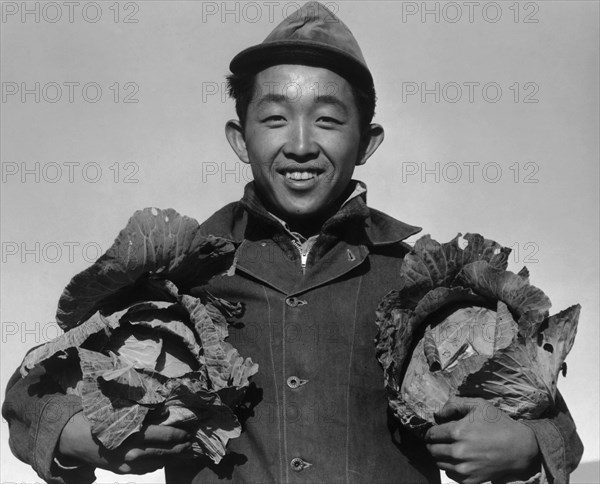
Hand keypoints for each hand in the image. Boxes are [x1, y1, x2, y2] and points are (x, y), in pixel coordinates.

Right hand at [58, 411, 192, 473]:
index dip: (177, 434)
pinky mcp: (121, 470)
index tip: (189, 431)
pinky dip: (156, 464)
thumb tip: (165, 410)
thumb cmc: (98, 417)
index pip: (161, 435)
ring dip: (171, 458)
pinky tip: (164, 459)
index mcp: (131, 434)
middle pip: (162, 452)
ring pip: (155, 463)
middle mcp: (130, 452)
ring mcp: (126, 464)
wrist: (73, 437)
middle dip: (179, 449)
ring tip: (184, 452)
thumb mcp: (121, 410)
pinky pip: (144, 469)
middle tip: (191, 443)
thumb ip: (142, 412)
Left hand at [424, 397, 540, 483]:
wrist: (520, 448)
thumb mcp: (478, 405)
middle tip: (440, 440)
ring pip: (438, 463)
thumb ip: (454, 404)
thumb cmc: (498, 423)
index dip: (431, 431)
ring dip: (440, 455)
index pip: (431, 434)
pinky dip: (450, 467)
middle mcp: (459, 452)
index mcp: (458, 431)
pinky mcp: (471, 480)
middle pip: (432, 449)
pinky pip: (450, 475)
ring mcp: (465, 468)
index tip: (437, 430)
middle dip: (433, 443)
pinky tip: (459, 459)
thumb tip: (437, 414)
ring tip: (450, 448)